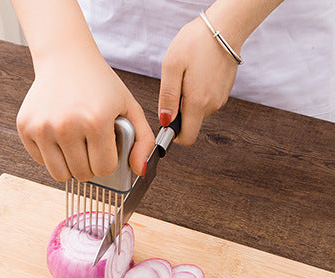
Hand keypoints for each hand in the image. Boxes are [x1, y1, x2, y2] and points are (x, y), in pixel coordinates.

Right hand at [16, 53, 154, 180]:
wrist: (67, 59)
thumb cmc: (100, 85)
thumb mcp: (130, 108)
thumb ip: (143, 141)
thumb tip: (140, 171)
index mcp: (96, 120)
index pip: (104, 169)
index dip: (108, 162)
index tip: (106, 149)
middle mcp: (66, 125)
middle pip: (83, 174)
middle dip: (90, 165)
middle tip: (91, 145)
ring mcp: (43, 127)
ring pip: (60, 174)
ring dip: (71, 165)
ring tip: (76, 145)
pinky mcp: (25, 127)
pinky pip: (41, 161)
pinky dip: (52, 155)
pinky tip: (59, 137)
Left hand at [158, 15, 238, 144]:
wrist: (225, 26)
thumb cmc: (196, 43)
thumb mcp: (172, 67)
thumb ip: (167, 97)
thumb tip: (165, 120)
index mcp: (198, 103)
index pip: (187, 138)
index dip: (174, 135)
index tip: (167, 122)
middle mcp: (212, 105)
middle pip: (192, 125)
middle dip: (180, 115)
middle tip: (175, 90)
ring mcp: (220, 99)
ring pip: (199, 113)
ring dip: (189, 103)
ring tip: (186, 79)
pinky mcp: (224, 92)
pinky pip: (207, 102)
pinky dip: (198, 95)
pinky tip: (197, 76)